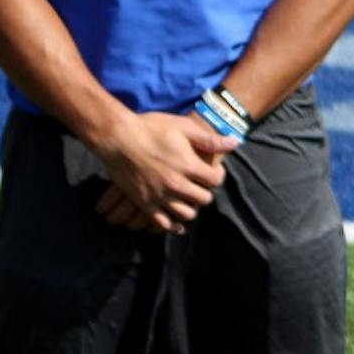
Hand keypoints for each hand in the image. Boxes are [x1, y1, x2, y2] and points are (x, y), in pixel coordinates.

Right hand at [92, 111, 236, 232]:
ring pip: (186, 214)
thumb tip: (235, 142)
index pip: (216, 181)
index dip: (218, 175)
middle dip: (205, 191)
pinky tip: (176, 221)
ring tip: (189, 199)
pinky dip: (172, 225)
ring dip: (191, 207)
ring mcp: (160, 196)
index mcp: (189, 166)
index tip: (213, 171)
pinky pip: (163, 224)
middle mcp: (177, 185)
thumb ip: (210, 140)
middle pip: (204, 199)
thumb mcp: (183, 128)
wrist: (119, 138)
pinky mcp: (145, 204)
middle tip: (201, 185)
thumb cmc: (152, 128)